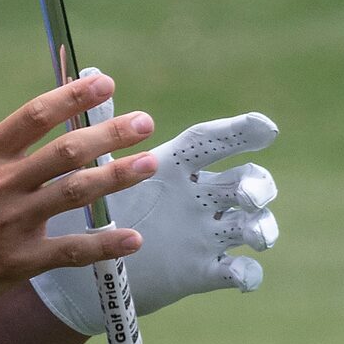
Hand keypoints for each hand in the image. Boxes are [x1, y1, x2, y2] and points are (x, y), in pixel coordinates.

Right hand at [0, 69, 158, 326]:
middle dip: (109, 134)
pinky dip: (103, 245)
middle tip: (144, 121)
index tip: (104, 83)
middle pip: (65, 152)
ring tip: (149, 163)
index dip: (72, 97)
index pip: (34, 117)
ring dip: (116, 178)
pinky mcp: (19, 261)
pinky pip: (70, 251)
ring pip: (75, 194)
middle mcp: (0, 186)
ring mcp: (12, 224)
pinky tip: (133, 238)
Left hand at [32, 70, 278, 335]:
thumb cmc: (89, 206)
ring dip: (262, 226)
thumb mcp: (96, 166)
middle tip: (247, 193)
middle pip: (246, 180)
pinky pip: (238, 272)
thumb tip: (88, 68)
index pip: (211, 142)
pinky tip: (242, 274)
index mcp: (173, 166)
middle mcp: (197, 197)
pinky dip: (248, 274)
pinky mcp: (201, 271)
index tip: (266, 128)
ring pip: (253, 224)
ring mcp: (203, 234)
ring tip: (255, 233)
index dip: (240, 132)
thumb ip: (101, 126)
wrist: (77, 265)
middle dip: (258, 184)